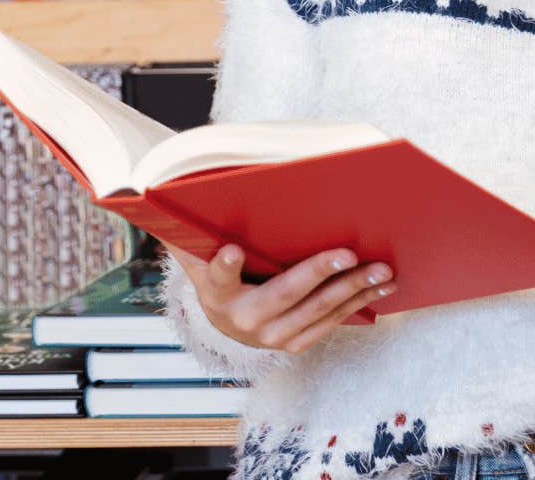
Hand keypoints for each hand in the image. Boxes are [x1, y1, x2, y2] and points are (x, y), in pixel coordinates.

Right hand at [163, 241, 395, 353]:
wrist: (225, 325)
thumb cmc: (216, 276)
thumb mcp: (196, 255)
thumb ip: (186, 230)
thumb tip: (153, 192)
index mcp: (217, 293)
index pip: (217, 277)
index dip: (224, 264)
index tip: (231, 249)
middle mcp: (245, 320)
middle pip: (285, 294)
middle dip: (320, 273)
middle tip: (348, 254)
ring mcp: (274, 336)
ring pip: (318, 311)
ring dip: (354, 289)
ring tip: (382, 270)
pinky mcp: (296, 343)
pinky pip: (331, 322)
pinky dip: (359, 303)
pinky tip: (381, 286)